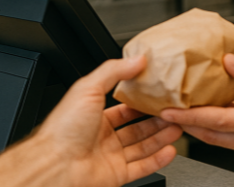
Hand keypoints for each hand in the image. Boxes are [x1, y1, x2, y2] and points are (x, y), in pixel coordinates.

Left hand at [35, 56, 183, 186]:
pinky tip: (170, 150)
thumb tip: (137, 59)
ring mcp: (110, 157)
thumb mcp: (88, 88)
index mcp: (93, 117)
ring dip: (162, 137)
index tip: (159, 95)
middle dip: (157, 120)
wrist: (54, 164)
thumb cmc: (63, 130)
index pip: (124, 108)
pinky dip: (158, 160)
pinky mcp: (116, 174)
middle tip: (174, 112)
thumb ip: (113, 71)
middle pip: (137, 128)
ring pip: (143, 147)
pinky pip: (142, 167)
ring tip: (178, 127)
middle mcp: (102, 138)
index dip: (142, 102)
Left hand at [161, 54, 233, 157]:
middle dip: (184, 124)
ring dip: (195, 129)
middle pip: (211, 136)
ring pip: (217, 141)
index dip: (192, 115)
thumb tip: (228, 61)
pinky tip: (201, 118)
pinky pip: (226, 142)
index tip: (170, 109)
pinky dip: (211, 131)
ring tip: (176, 114)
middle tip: (162, 112)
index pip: (220, 121)